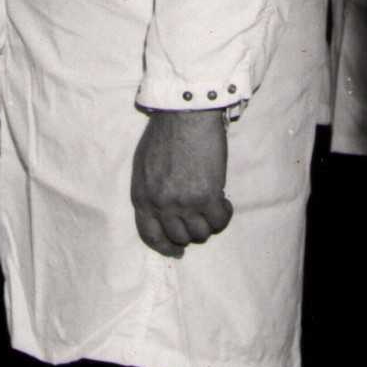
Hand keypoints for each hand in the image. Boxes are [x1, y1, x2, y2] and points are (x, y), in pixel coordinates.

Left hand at [130, 108, 232, 258]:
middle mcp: (161, 204)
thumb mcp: (145, 165)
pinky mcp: (207, 196)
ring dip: (208, 223)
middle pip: (179, 237)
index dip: (164, 247)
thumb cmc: (165, 133)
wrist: (185, 114)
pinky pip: (219, 221)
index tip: (177, 252)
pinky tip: (223, 200)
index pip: (150, 235)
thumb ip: (151, 190)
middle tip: (201, 220)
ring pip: (201, 234)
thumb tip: (163, 211)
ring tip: (212, 206)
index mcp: (142, 196)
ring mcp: (184, 203)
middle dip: (191, 233)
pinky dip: (224, 215)